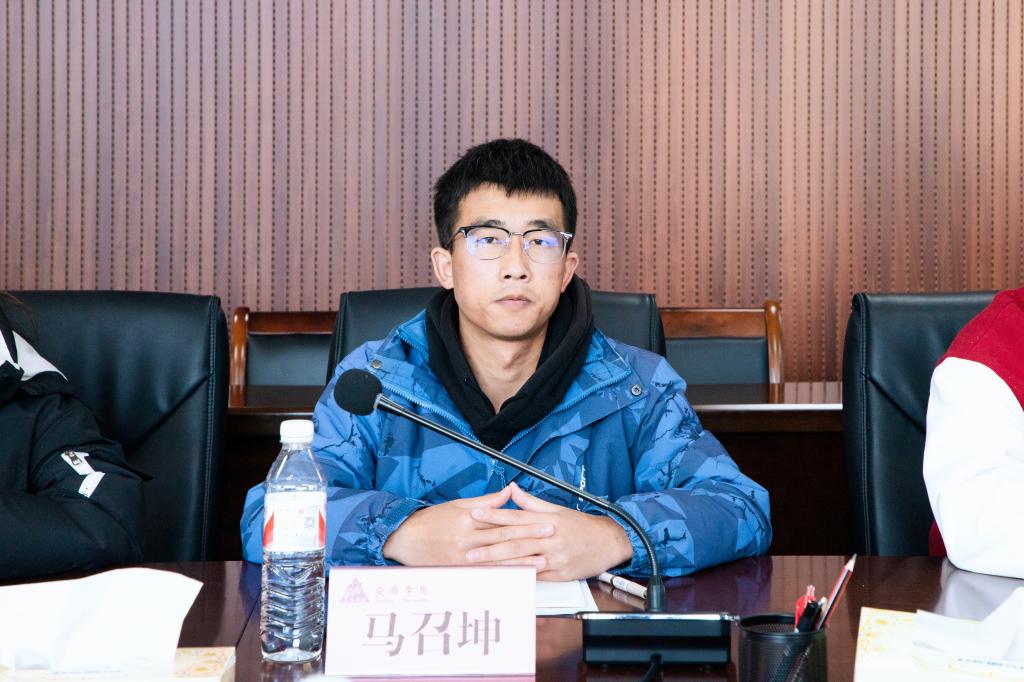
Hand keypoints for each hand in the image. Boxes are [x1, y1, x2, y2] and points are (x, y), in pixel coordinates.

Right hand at [381, 485, 554, 567]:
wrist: (405, 538)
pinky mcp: (459, 571)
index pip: (504, 521)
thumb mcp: (458, 505)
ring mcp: (464, 557)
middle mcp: (468, 539)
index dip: (526, 522)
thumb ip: (486, 501)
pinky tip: (516, 578)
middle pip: (504, 539)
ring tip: (541, 561)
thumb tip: (508, 492)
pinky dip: (502, 576)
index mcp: (470, 520)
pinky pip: (484, 575)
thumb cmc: (431, 520)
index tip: (545, 521)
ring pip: (497, 560)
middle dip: (530, 539)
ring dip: (521, 561)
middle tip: (550, 537)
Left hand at [465, 482, 633, 580]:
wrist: (608, 542)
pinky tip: (503, 578)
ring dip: (499, 563)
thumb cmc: (581, 525)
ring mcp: (554, 556)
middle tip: (468, 549)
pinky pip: (536, 576)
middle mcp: (549, 537)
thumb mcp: (557, 509)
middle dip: (489, 546)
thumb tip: (512, 489)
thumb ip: (532, 503)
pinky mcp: (559, 573)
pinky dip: (518, 577)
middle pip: (515, 541)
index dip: (494, 515)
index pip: (515, 516)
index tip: (475, 514)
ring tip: (480, 565)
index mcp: (547, 519)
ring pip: (522, 560)